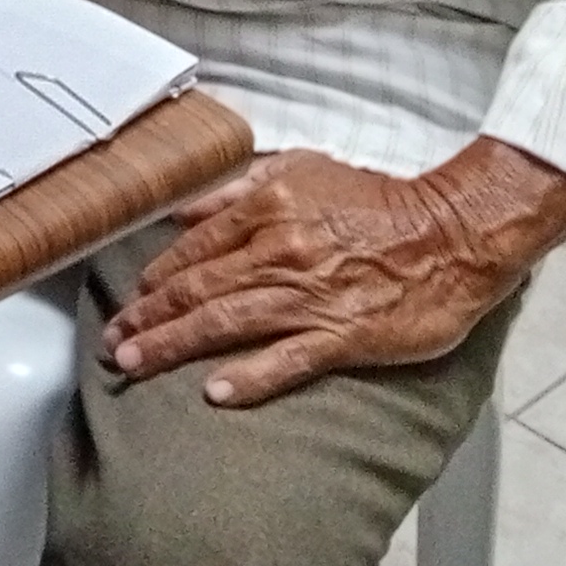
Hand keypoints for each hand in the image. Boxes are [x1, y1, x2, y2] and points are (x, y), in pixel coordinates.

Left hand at [103, 142, 565, 407]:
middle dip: (148, 319)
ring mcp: (311, 296)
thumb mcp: (303, 171)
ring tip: (135, 365)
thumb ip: (239, 190)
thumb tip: (184, 210)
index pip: (194, 249)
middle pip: (198, 290)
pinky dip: (249, 377)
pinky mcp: (344, 335)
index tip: (129, 301)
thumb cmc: (380, 203)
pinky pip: (287, 360)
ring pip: (227, 324)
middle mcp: (280, 252)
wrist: (453, 233)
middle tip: (112, 344)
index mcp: (268, 209)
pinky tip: (215, 393)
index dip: (155, 279)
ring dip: (175, 346)